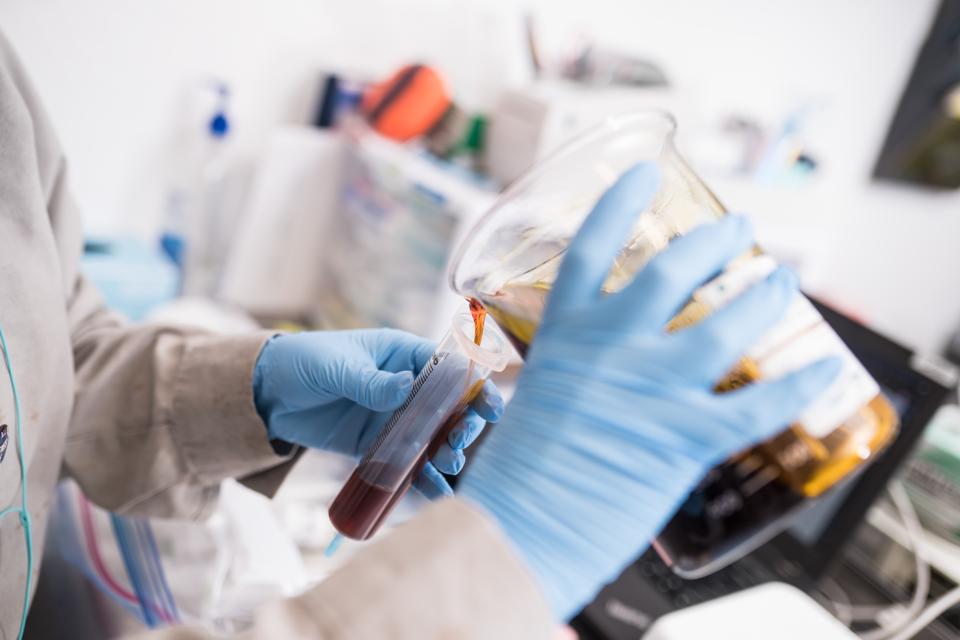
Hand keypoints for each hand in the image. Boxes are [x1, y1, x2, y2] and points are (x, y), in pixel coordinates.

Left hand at [253, 329, 503, 497]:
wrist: (266, 394)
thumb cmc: (304, 362)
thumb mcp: (335, 366)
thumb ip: (370, 379)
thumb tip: (404, 386)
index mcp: (402, 355)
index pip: (449, 369)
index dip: (474, 386)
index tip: (490, 407)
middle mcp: (405, 388)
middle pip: (449, 407)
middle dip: (462, 426)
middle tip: (458, 444)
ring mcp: (393, 419)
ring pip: (433, 438)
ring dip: (446, 453)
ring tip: (447, 467)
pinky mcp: (377, 447)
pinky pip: (407, 463)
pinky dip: (422, 477)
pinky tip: (433, 489)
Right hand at [458, 163, 840, 618]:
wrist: (523, 527)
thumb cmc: (520, 472)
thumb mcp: (537, 396)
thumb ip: (575, 369)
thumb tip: (601, 367)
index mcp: (564, 333)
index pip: (591, 248)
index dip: (619, 204)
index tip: (645, 172)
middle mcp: (611, 347)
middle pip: (671, 271)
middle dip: (715, 241)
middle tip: (739, 227)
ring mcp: (651, 386)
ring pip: (726, 324)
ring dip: (765, 296)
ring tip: (785, 278)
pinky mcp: (685, 434)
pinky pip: (758, 404)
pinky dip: (799, 387)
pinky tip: (824, 370)